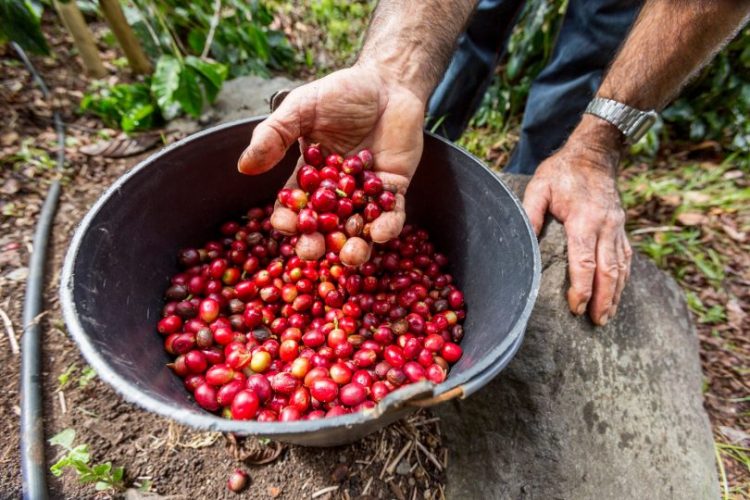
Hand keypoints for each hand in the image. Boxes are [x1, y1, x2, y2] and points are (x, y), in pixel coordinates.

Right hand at [237, 64, 425, 265]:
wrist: (388, 81)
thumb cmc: (342, 92)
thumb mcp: (301, 108)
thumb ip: (274, 135)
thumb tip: (244, 166)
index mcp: (309, 176)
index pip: (294, 206)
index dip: (288, 219)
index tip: (286, 226)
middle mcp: (336, 191)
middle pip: (324, 227)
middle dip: (317, 243)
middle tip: (314, 252)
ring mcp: (366, 193)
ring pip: (358, 229)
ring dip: (354, 247)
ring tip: (351, 256)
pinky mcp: (395, 190)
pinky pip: (392, 214)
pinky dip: (387, 226)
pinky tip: (381, 233)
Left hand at [522, 116, 632, 325]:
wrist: (594, 153)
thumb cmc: (562, 171)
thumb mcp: (538, 187)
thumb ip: (531, 213)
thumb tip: (524, 241)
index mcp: (583, 219)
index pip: (585, 262)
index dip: (582, 288)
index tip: (576, 308)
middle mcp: (605, 226)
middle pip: (609, 271)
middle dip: (603, 299)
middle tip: (597, 322)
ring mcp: (617, 227)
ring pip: (621, 267)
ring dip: (616, 294)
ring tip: (607, 316)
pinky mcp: (621, 226)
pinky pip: (626, 257)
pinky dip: (623, 278)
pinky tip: (618, 292)